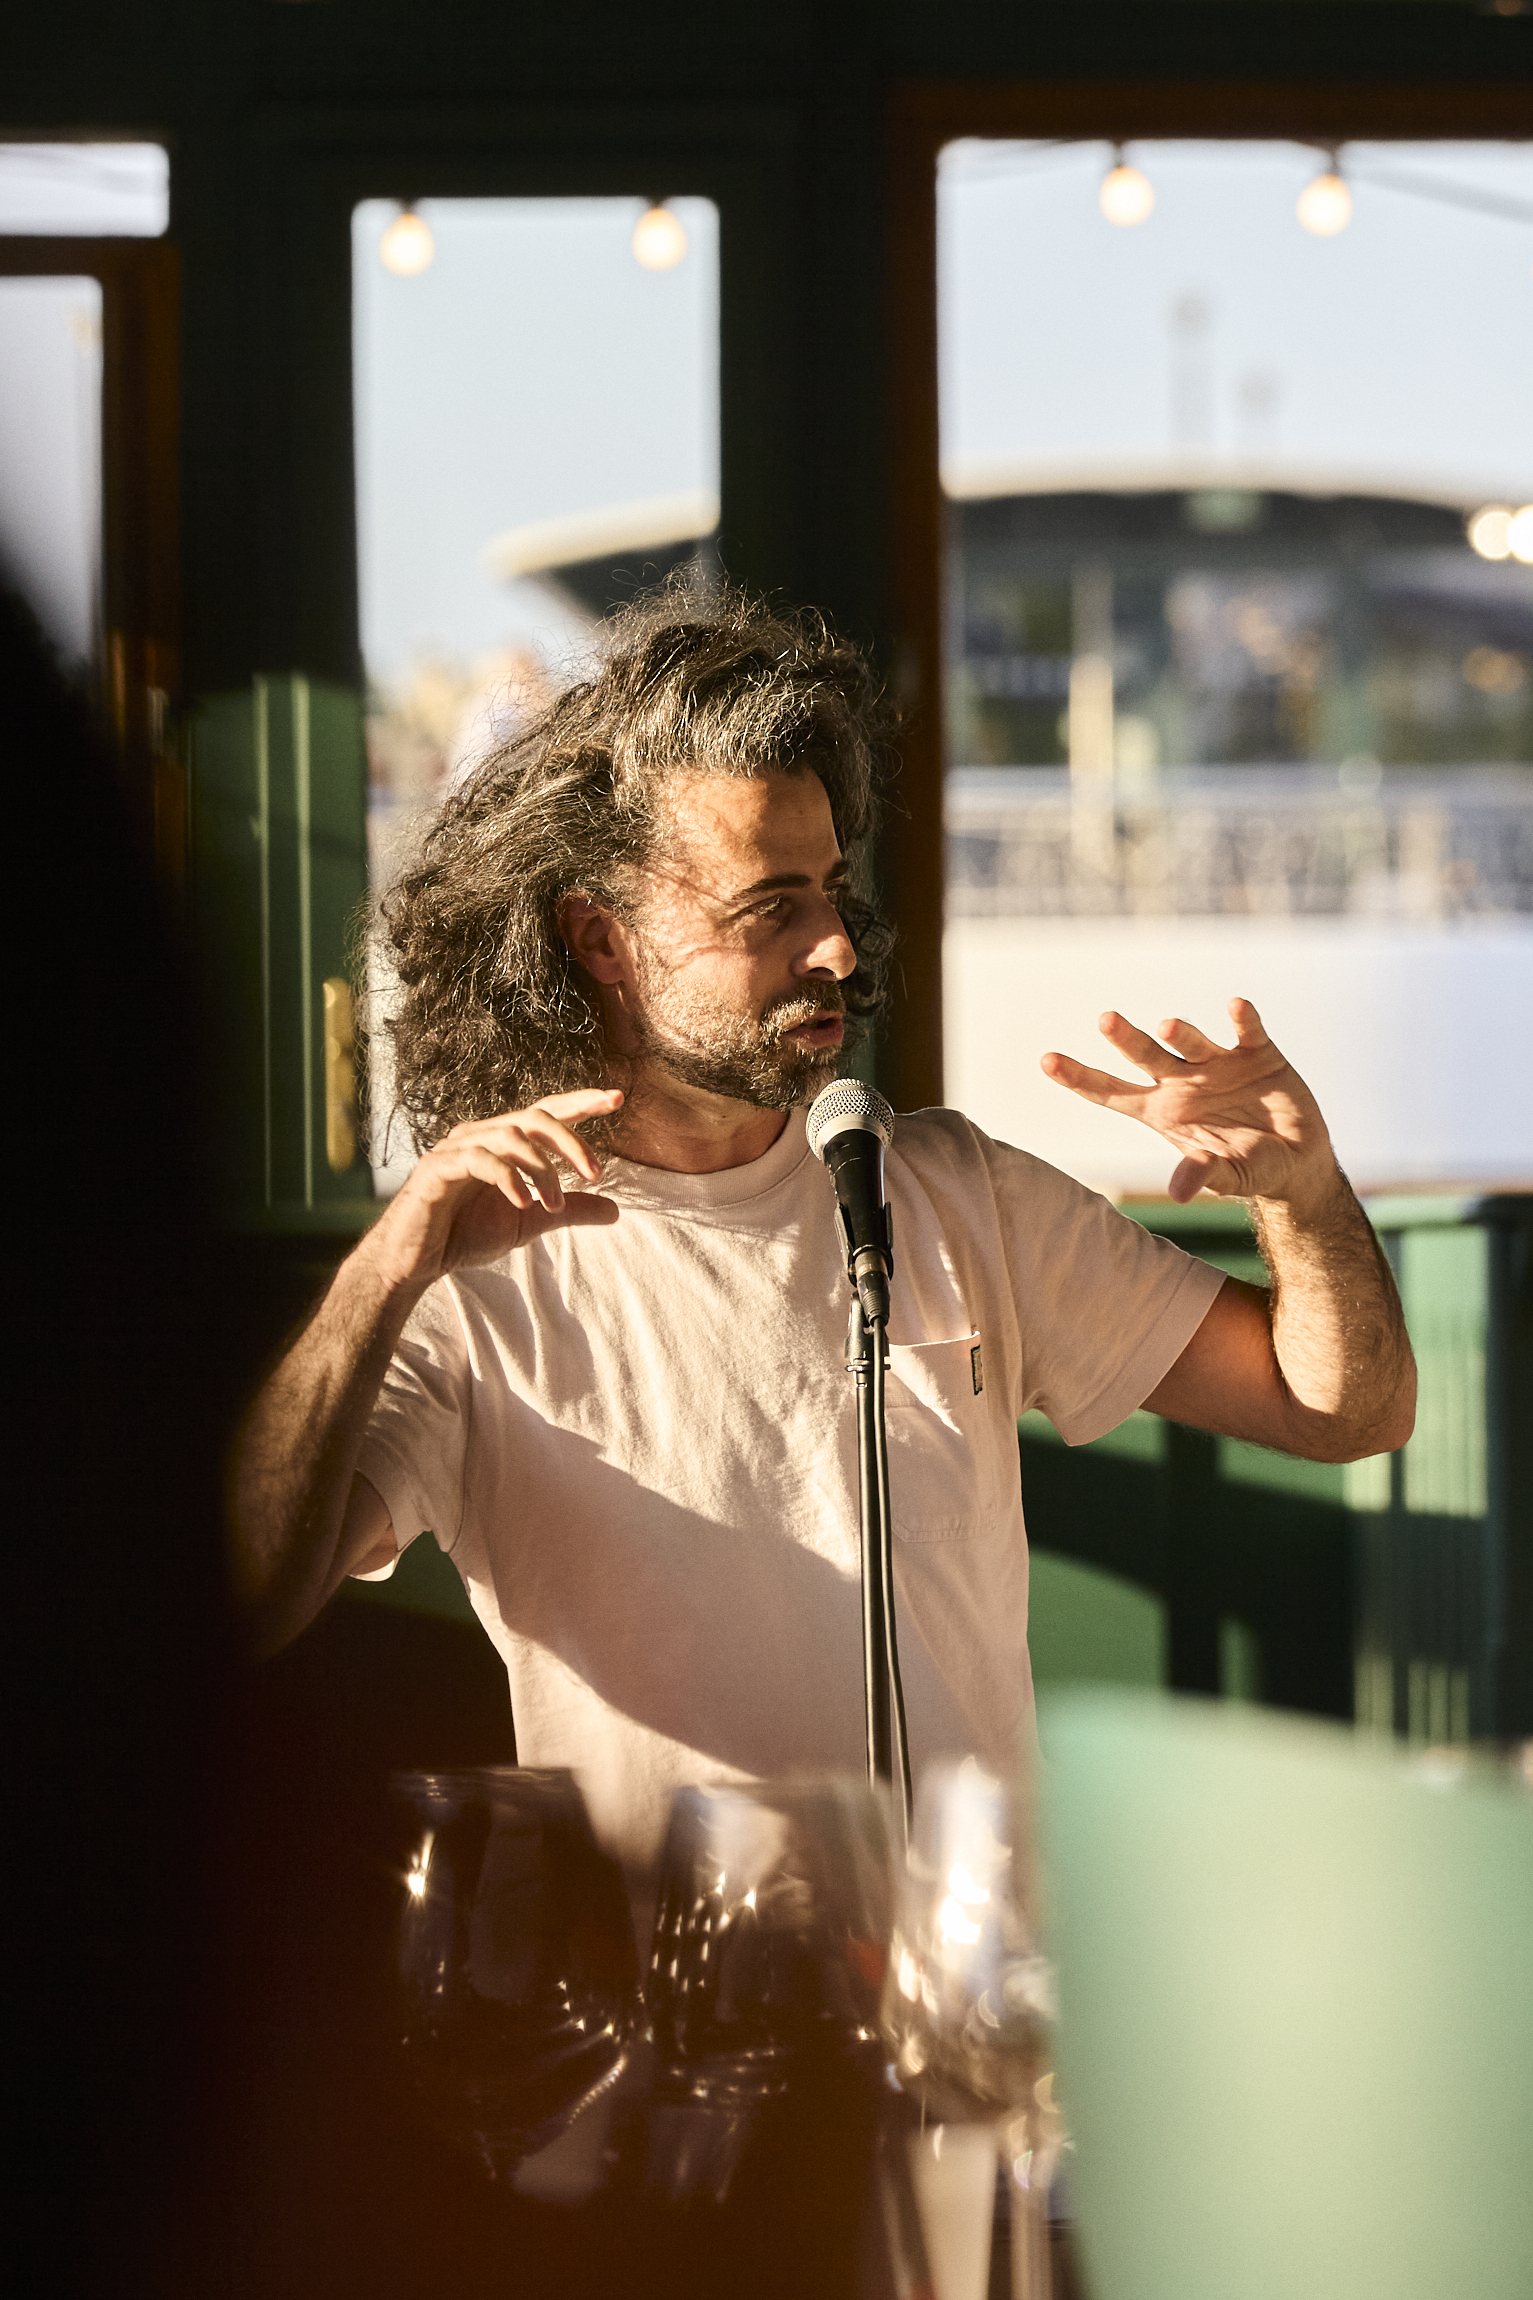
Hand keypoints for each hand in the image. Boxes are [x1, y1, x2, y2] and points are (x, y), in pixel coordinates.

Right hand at [358, 1089, 623, 1293]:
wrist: (416, 1262)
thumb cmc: (466, 1234)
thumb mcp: (530, 1221)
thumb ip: (569, 1210)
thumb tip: (617, 1210)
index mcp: (503, 1142)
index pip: (547, 1112)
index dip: (581, 1102)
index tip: (618, 1097)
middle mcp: (481, 1135)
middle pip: (536, 1117)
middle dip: (572, 1142)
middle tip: (596, 1173)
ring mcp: (457, 1147)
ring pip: (512, 1136)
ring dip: (543, 1170)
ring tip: (553, 1205)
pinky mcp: (438, 1167)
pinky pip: (480, 1159)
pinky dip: (509, 1178)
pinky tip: (523, 1203)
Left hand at [1040, 999, 1338, 1210]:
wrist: (1297, 1160)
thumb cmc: (1250, 1168)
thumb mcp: (1229, 1177)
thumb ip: (1204, 1175)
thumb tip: (1178, 1191)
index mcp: (1162, 1111)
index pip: (1111, 1093)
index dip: (1080, 1078)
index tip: (1046, 1060)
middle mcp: (1183, 1082)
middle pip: (1145, 1056)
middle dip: (1125, 1039)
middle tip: (1105, 1020)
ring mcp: (1217, 1064)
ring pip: (1190, 1041)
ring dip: (1180, 1032)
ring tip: (1168, 1026)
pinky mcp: (1257, 1054)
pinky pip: (1247, 1031)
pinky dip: (1243, 1018)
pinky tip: (1236, 1006)